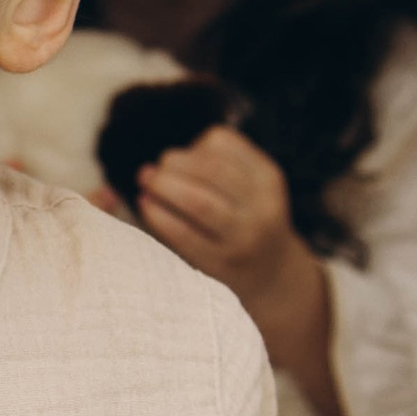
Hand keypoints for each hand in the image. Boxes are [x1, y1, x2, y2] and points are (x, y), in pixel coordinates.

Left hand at [129, 124, 297, 311]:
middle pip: (210, 169)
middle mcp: (262, 206)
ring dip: (164, 185)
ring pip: (199, 201)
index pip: (222, 143)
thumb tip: (169, 158)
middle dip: (173, 163)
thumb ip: (220, 163)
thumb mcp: (251, 184)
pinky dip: (159, 216)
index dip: (192, 146)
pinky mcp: (222, 262)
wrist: (270, 272)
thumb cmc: (246, 218)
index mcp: (267, 177)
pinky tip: (146, 205)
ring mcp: (243, 236)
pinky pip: (184, 235)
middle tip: (152, 170)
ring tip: (146, 181)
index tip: (181, 157)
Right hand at [129, 128, 341, 415]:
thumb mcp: (193, 264)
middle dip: (165, 182)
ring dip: (181, 160)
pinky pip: (228, 145)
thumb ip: (161, 235)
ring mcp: (267, 200)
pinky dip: (203, 145)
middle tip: (143, 175)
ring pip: (215, 167)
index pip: (188, 235)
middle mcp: (254, 231)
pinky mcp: (270, 173)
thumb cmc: (214, 264)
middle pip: (202, 200)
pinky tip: (192, 155)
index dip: (158, 214)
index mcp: (229, 260)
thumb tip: (116, 195)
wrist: (272, 265)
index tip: (140, 201)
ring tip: (164, 164)